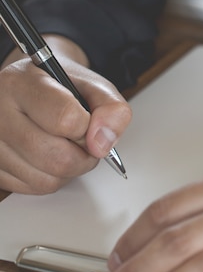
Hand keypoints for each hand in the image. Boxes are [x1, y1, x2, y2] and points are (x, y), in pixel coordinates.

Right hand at [0, 36, 130, 193]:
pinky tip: (52, 155)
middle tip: (87, 140)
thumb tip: (103, 142)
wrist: (33, 87)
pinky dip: (54, 177)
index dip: (90, 128)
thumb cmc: (62, 87)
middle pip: (56, 158)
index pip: (65, 119)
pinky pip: (35, 187)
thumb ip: (111, 108)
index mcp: (20, 84)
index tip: (92, 123)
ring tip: (69, 145)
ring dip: (71, 169)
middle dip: (85, 155)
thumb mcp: (94, 85)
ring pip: (47, 179)